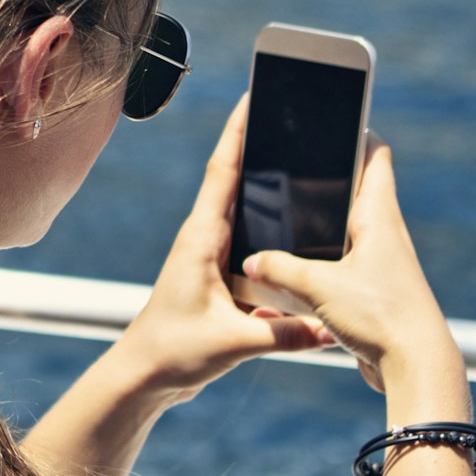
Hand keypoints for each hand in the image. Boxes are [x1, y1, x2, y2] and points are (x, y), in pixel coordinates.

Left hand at [110, 97, 336, 398]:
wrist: (144, 378)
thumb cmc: (173, 353)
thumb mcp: (232, 343)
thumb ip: (283, 334)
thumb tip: (330, 329)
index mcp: (202, 238)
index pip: (224, 172)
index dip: (238, 133)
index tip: (253, 96)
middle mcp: (205, 239)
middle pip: (238, 181)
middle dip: (261, 147)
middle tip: (292, 118)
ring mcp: (211, 256)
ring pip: (247, 211)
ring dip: (269, 188)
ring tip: (304, 162)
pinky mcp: (219, 277)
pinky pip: (252, 242)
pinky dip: (273, 230)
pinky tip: (300, 230)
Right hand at [239, 141, 467, 412]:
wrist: (416, 366)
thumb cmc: (381, 316)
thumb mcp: (320, 287)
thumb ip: (280, 270)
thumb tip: (252, 262)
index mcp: (379, 217)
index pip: (375, 157)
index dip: (356, 133)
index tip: (330, 120)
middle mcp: (385, 234)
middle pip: (356, 192)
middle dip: (325, 181)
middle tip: (289, 171)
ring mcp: (382, 264)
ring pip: (347, 233)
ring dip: (321, 229)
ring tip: (283, 223)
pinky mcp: (376, 293)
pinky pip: (344, 267)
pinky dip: (322, 265)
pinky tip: (294, 275)